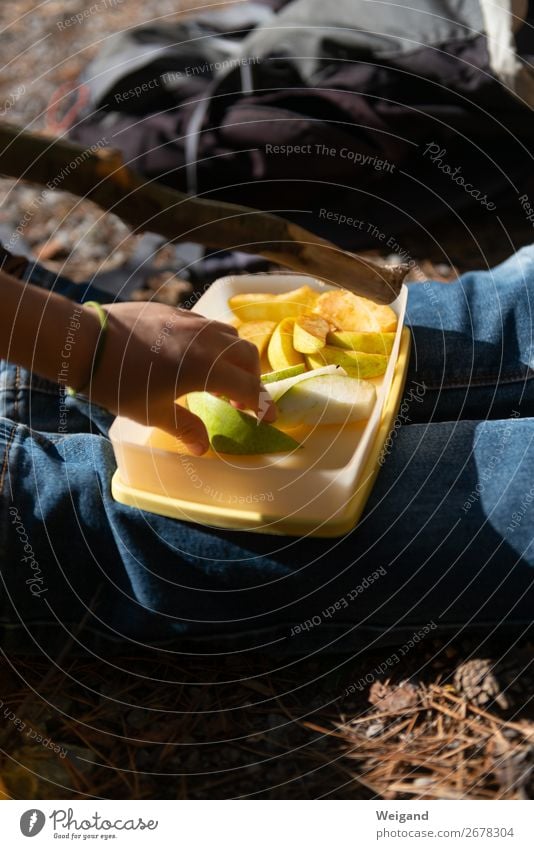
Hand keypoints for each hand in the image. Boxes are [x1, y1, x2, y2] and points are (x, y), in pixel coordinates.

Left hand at [84, 301, 276, 454]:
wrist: (87, 341)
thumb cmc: (119, 383)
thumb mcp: (152, 412)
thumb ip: (184, 427)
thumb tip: (202, 447)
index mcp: (206, 368)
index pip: (248, 387)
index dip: (262, 404)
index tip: (269, 417)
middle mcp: (206, 341)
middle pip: (247, 356)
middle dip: (251, 379)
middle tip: (240, 401)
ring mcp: (191, 321)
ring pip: (229, 335)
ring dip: (234, 358)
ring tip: (217, 379)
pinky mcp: (175, 311)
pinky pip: (207, 326)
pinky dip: (214, 344)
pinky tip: (194, 357)